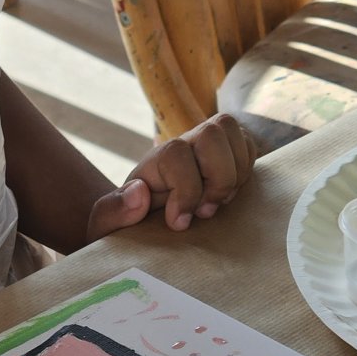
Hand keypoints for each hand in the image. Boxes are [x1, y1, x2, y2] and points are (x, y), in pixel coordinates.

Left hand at [86, 113, 255, 242]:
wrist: (145, 223)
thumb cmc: (129, 226)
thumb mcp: (107, 225)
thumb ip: (111, 212)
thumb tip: (139, 193)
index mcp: (153, 162)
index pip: (175, 153)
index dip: (185, 191)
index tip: (179, 223)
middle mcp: (182, 145)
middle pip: (212, 131)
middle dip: (219, 178)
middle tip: (206, 211)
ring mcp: (206, 144)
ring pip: (231, 129)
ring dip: (235, 173)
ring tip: (218, 202)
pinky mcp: (228, 151)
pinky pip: (248, 145)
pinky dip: (245, 170)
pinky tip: (227, 194)